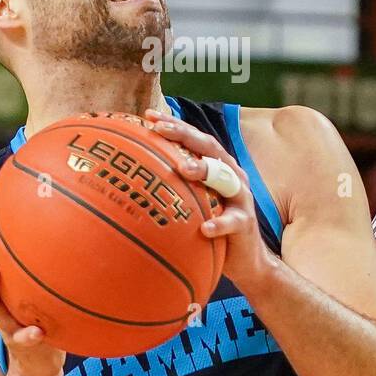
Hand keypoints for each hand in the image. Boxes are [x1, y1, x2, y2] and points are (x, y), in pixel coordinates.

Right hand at [0, 194, 64, 375]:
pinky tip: (37, 331)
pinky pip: (24, 339)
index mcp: (1, 285)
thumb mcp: (43, 287)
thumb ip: (47, 262)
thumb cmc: (42, 316)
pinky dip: (29, 334)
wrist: (40, 363)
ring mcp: (6, 323)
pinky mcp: (21, 345)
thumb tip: (69, 220)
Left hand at [144, 109, 271, 295]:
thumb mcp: (190, 202)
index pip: (194, 139)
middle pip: (209, 148)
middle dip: (184, 135)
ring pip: (225, 178)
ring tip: (183, 168)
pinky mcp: (245, 223)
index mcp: (216, 166)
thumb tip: (130, 178)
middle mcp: (231, 175)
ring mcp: (240, 198)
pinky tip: (205, 228)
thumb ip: (171, 187)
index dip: (174, 124)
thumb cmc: (209, 226)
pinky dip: (219, 224)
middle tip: (160, 130)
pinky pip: (233, 221)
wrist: (244, 259)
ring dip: (204, 170)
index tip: (149, 116)